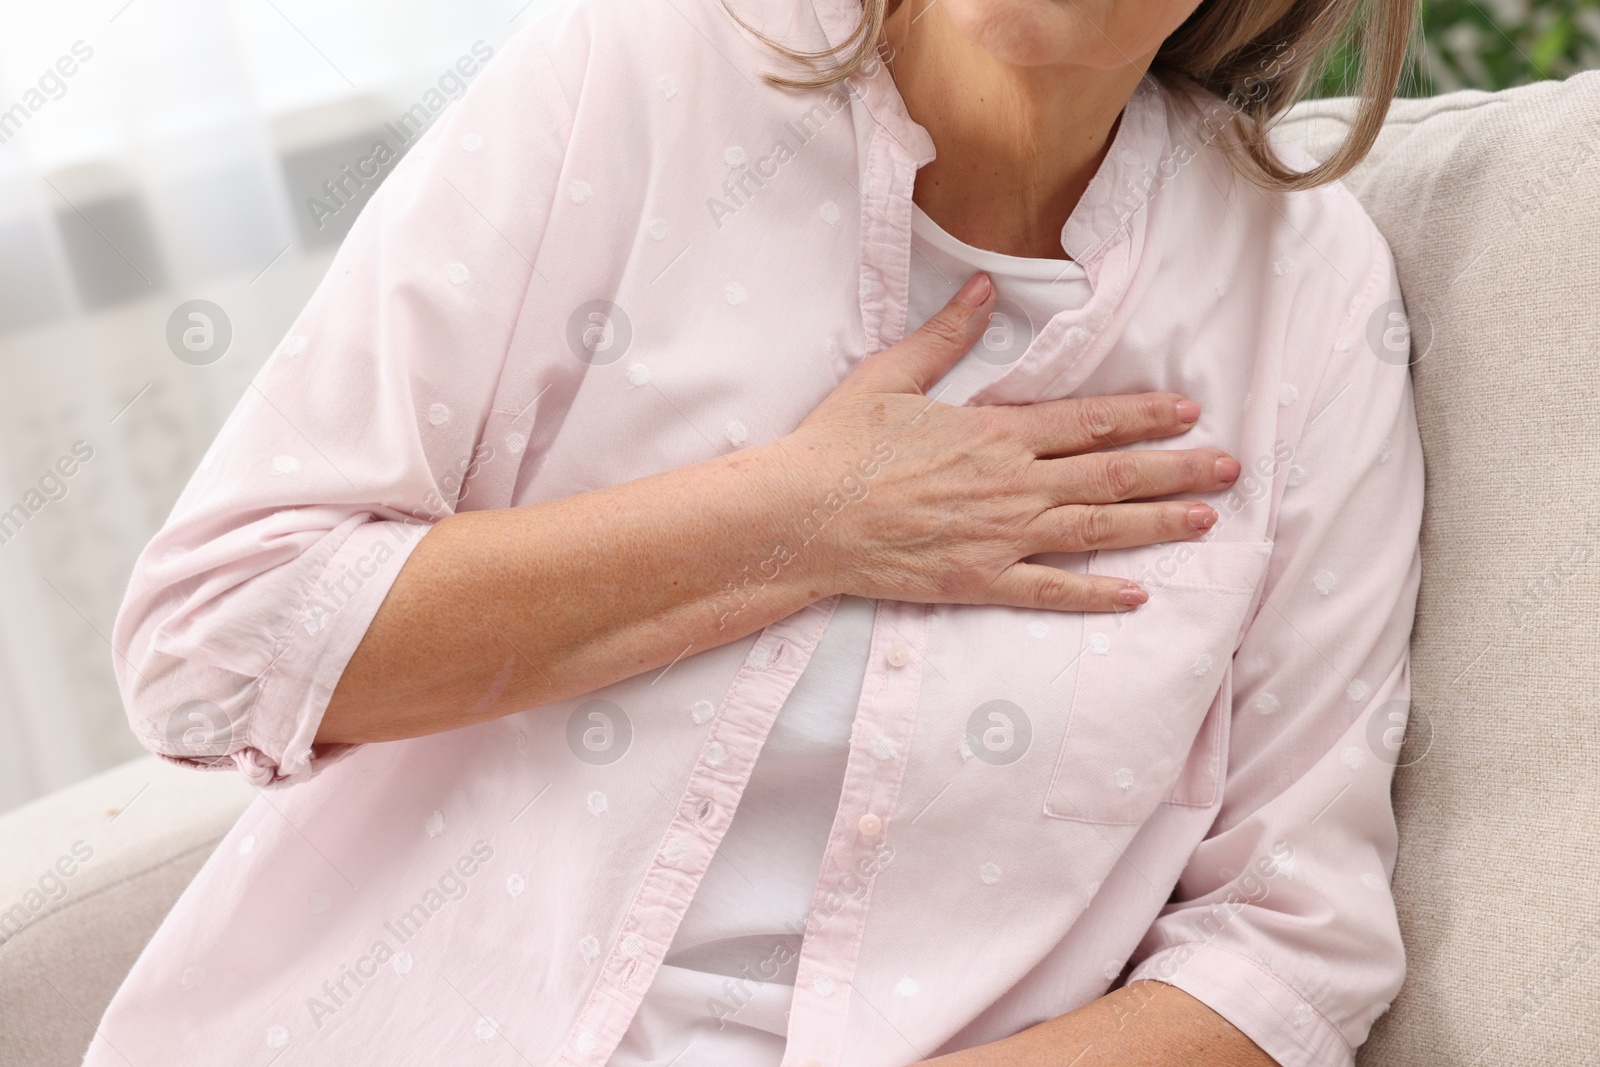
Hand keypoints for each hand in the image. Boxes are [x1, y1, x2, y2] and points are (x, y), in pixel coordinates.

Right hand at [773, 272, 1240, 612]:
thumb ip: (945, 337)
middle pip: (1111, 475)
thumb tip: (984, 291)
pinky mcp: (978, 581)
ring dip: (1156, 524)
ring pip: (1096, 529)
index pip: (1089, 421)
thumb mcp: (890, 376)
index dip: (1146, 416)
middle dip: (1177, 470)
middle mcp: (1012, 484)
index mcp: (995, 431)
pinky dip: (1094, 594)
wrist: (801, 515)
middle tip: (1230, 468)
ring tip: (1205, 522)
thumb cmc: (839, 444)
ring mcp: (1000, 537)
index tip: (1190, 412)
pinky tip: (1135, 596)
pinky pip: (1049, 590)